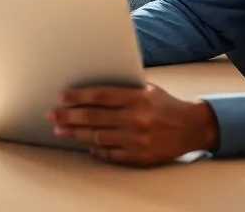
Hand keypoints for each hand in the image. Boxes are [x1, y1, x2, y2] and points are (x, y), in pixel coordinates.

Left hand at [46, 84, 219, 164]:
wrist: (192, 128)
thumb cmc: (166, 104)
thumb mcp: (147, 89)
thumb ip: (122, 88)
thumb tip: (90, 87)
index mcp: (137, 98)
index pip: (99, 96)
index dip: (76, 97)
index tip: (60, 97)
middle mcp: (136, 119)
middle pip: (93, 117)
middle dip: (68, 116)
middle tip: (52, 115)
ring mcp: (138, 140)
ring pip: (97, 137)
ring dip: (75, 134)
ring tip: (60, 130)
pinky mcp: (140, 156)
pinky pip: (111, 154)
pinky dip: (96, 149)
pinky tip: (85, 145)